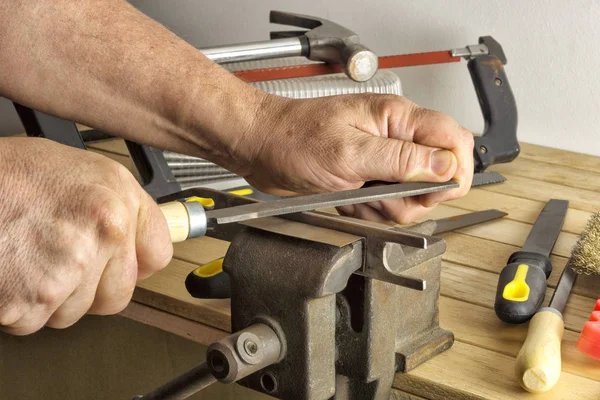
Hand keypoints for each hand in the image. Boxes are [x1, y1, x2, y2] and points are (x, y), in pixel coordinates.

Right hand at [0, 138, 171, 334]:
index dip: (137, 259)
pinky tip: (13, 271)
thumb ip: (120, 205)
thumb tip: (143, 234)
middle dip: (92, 286)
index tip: (122, 259)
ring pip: (76, 311)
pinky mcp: (31, 301)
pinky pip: (36, 321)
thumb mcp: (83, 170)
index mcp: (118, 202)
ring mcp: (68, 272)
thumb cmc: (9, 175)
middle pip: (119, 294)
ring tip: (30, 257)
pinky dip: (20, 306)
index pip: (159, 255)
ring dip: (54, 297)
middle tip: (62, 259)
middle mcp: (102, 237)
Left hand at [234, 93, 473, 223]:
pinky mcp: (368, 178)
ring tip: (357, 196)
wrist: (261, 148)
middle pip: (437, 176)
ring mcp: (381, 160)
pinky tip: (347, 199)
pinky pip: (386, 204)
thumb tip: (446, 167)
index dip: (456, 170)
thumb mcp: (349, 152)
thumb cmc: (294, 138)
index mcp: (397, 119)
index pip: (454, 140)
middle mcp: (395, 138)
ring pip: (411, 197)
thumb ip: (401, 160)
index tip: (436, 192)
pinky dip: (368, 210)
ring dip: (385, 207)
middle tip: (382, 195)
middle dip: (412, 198)